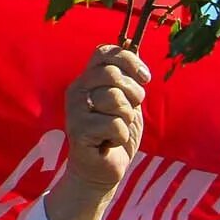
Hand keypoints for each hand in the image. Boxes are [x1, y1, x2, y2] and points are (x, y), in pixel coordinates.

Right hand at [46, 44, 149, 219]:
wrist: (101, 170)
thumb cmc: (114, 135)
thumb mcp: (126, 103)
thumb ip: (127, 80)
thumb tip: (135, 48)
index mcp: (87, 79)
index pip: (104, 52)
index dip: (129, 60)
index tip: (145, 78)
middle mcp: (77, 90)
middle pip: (112, 74)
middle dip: (133, 93)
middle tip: (131, 111)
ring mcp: (75, 110)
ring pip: (115, 99)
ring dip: (127, 118)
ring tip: (118, 129)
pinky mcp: (78, 131)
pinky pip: (114, 125)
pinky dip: (121, 136)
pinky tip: (111, 143)